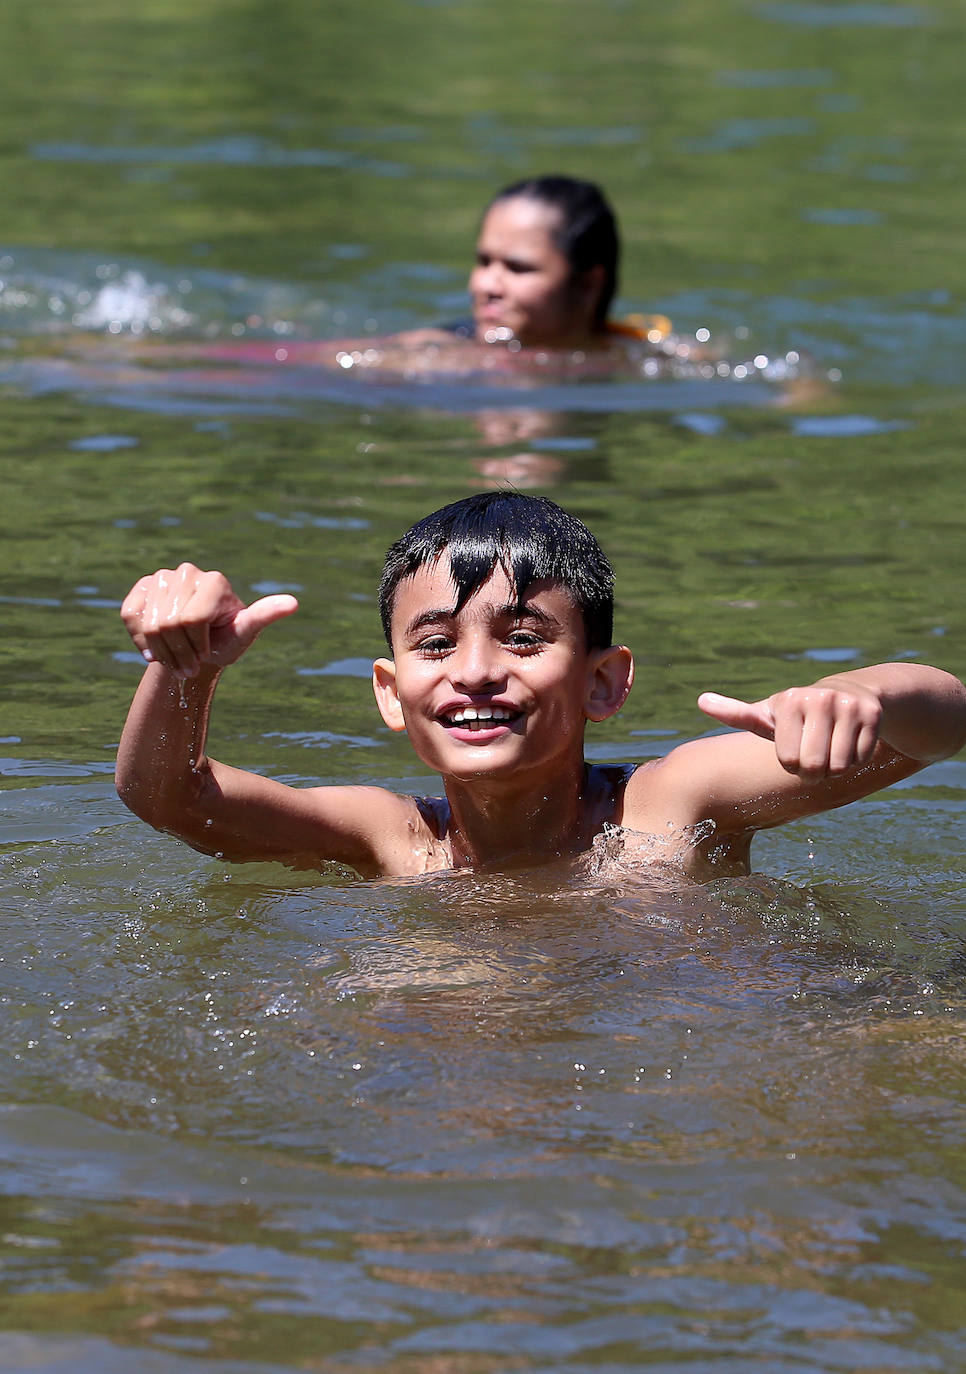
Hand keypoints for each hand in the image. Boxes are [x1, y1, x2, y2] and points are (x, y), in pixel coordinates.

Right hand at [120, 563, 297, 676]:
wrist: (196, 648)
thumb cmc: (225, 640)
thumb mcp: (245, 632)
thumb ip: (264, 616)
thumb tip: (293, 603)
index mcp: (215, 581)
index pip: (193, 620)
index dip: (197, 646)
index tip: (208, 655)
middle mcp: (188, 572)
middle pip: (170, 624)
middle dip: (179, 653)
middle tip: (189, 664)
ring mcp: (162, 578)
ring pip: (149, 623)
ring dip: (161, 652)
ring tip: (175, 658)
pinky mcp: (142, 587)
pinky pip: (131, 617)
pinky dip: (140, 641)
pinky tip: (154, 648)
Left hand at [698, 681, 882, 779]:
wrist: (849, 691)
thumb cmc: (798, 713)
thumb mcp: (768, 713)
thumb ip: (735, 713)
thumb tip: (701, 701)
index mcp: (789, 700)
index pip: (789, 761)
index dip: (792, 764)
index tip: (794, 745)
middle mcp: (819, 698)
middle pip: (815, 766)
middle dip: (814, 771)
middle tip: (814, 752)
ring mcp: (848, 704)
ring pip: (840, 766)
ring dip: (835, 767)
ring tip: (831, 745)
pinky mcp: (872, 713)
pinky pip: (861, 758)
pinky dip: (855, 759)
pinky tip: (850, 739)